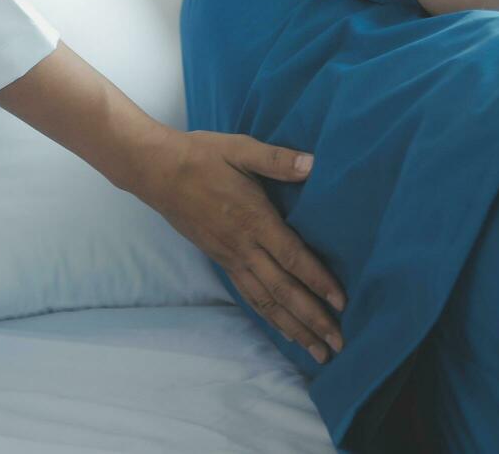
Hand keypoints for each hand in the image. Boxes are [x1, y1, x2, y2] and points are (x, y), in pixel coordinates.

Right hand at [130, 129, 346, 362]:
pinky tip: (283, 328)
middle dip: (311, 319)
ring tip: (316, 350)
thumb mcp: (240, 148)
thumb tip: (313, 163)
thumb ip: (277, 159)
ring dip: (292, 326)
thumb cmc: (202, 156)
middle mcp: (243, 246)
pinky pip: (248, 294)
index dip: (317, 281)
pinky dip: (268, 315)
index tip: (341, 303)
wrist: (157, 171)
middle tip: (338, 344)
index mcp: (253, 218)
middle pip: (282, 290)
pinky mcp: (220, 259)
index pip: (291, 257)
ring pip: (265, 300)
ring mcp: (230, 256)